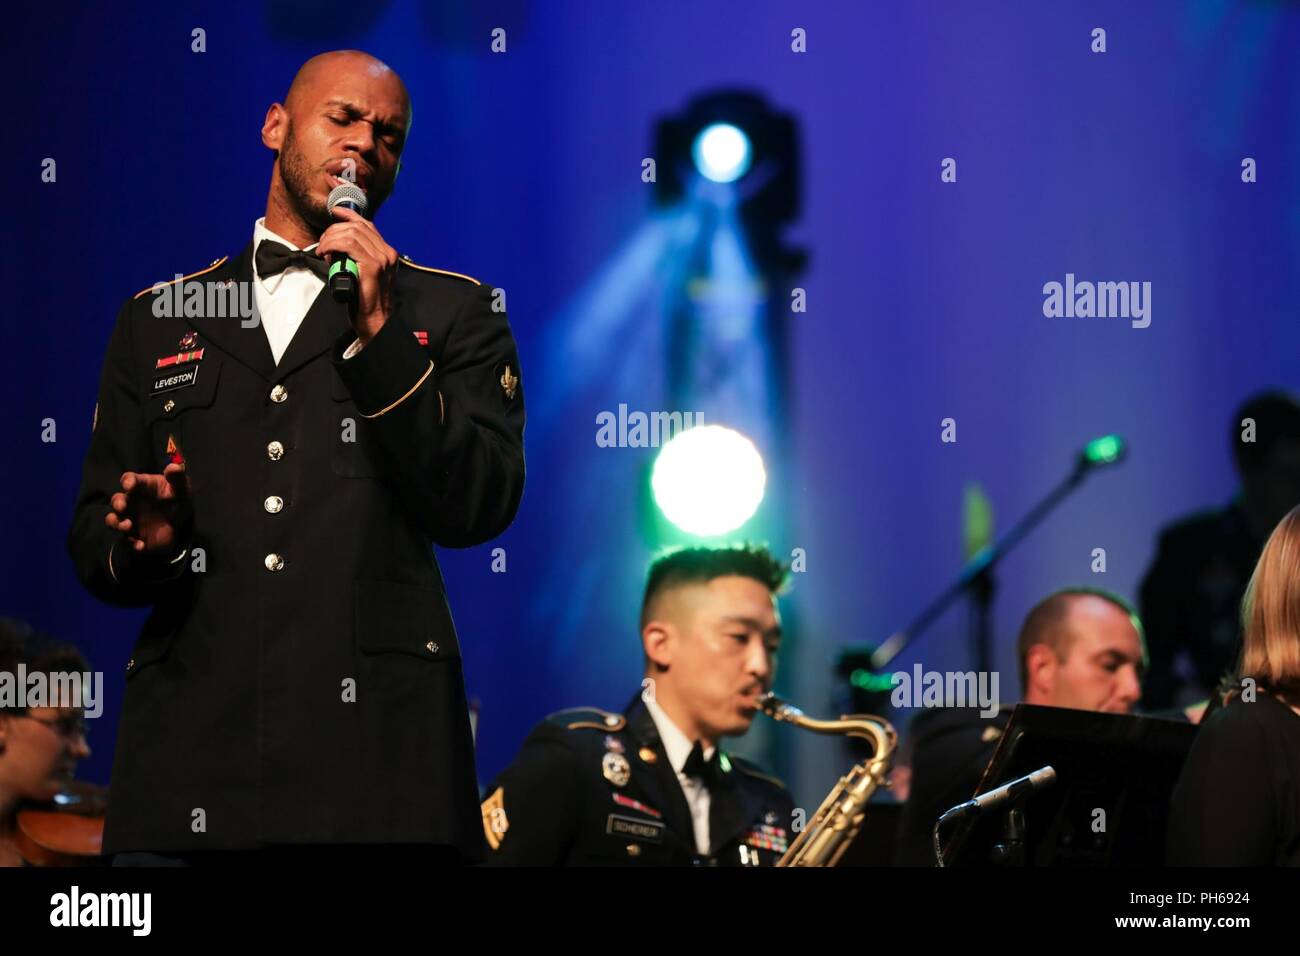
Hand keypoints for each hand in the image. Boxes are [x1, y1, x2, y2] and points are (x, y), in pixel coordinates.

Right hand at [104, 462, 192, 554]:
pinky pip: (126, 541)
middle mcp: (131, 502)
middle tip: (122, 507)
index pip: (129, 480)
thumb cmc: (177, 499)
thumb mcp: (181, 489)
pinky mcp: (133, 536)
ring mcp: (129, 519)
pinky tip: (140, 545)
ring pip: (114, 520)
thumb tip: (173, 467)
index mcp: (141, 486)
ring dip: (117, 523)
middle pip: (117, 500)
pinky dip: (131, 543)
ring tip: (127, 527)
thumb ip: (177, 478)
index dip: (128, 482)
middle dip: (117, 503)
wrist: (181, 524)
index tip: (130, 485)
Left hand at [316, 205, 398, 342]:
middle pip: (357, 227)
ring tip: (323, 249)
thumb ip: (357, 257)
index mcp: (387, 253)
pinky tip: (326, 252)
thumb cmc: (366, 300)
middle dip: (334, 230)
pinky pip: (348, 244)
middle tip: (323, 242)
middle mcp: (387, 253)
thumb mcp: (364, 273)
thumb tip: (337, 245)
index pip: (367, 225)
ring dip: (331, 237)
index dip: (349, 215)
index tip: (335, 212)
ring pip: (351, 233)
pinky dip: (332, 244)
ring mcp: (381, 258)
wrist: (375, 319)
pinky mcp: (372, 266)